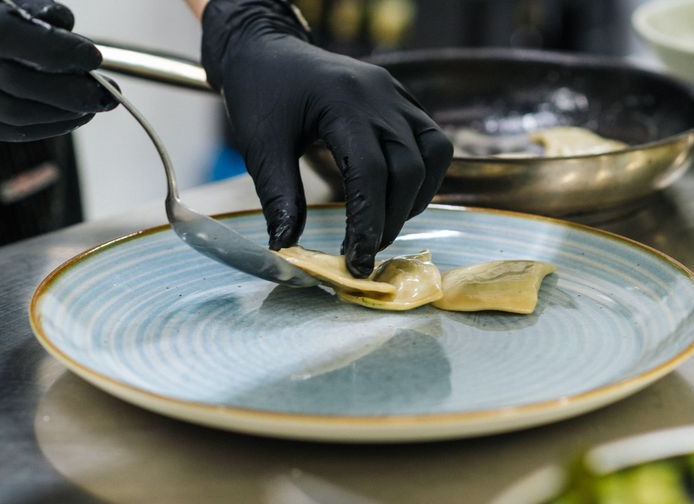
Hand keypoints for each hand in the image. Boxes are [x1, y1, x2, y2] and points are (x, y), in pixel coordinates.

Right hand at [0, 0, 114, 140]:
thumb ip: (42, 15)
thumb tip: (82, 53)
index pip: (5, 34)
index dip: (54, 50)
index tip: (94, 58)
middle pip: (13, 83)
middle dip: (69, 92)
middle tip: (106, 93)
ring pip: (11, 115)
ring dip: (62, 115)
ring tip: (93, 105)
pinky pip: (3, 132)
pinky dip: (44, 127)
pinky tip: (68, 118)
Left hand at [201, 0, 453, 276]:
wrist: (268, 50)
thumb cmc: (260, 95)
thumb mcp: (260, 146)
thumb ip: (278, 197)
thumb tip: (286, 248)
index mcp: (341, 102)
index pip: (369, 173)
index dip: (367, 224)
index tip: (356, 263)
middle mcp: (379, 96)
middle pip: (408, 168)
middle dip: (391, 220)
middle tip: (365, 253)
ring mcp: (397, 96)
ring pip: (432, 155)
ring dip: (414, 200)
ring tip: (383, 227)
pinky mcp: (404, 101)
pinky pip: (433, 142)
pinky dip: (424, 177)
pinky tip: (398, 198)